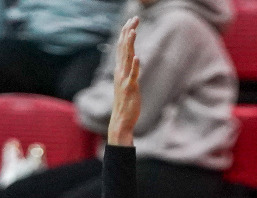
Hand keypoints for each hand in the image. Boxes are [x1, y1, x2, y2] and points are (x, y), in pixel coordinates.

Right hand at [105, 17, 141, 147]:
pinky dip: (134, 66)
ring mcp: (124, 80)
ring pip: (126, 58)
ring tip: (133, 31)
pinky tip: (137, 57)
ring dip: (130, 44)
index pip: (122, 47)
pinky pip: (132, 76)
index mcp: (119, 69)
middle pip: (123, 48)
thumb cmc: (125, 103)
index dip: (126, 33)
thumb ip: (129, 70)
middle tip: (134, 18)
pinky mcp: (130, 89)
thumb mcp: (127, 83)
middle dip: (128, 32)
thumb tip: (133, 59)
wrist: (121, 120)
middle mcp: (120, 72)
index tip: (132, 21)